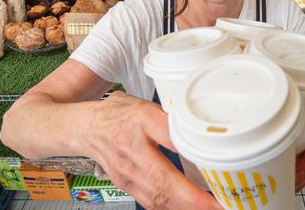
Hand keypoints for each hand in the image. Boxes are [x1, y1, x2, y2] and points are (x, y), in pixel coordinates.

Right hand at [87, 92, 221, 209]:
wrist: (86, 128)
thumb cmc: (118, 114)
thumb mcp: (147, 104)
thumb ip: (171, 116)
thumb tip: (201, 127)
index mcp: (140, 121)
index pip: (170, 136)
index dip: (193, 153)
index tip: (215, 164)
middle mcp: (131, 149)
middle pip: (164, 180)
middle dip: (194, 198)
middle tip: (219, 203)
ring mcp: (126, 172)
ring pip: (158, 197)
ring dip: (186, 206)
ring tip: (211, 208)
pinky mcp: (125, 185)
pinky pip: (151, 202)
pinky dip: (172, 207)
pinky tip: (189, 207)